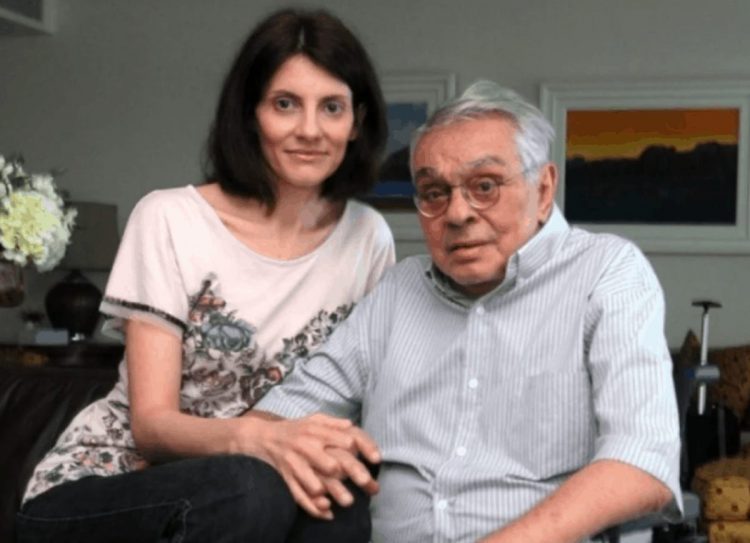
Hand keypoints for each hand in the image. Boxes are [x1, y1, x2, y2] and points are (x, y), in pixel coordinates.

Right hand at [252, 413, 379, 517]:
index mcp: (317, 431)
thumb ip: (333, 423)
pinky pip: (300, 496)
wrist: (261, 437)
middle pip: (335, 463)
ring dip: (334, 493)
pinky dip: (313, 506)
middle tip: (370, 485)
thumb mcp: (314, 419)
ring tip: (349, 501)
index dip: (363, 449)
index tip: (376, 459)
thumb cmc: (294, 429)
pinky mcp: (286, 479)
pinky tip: (327, 512)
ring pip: (317, 483)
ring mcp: (296, 464)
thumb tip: (351, 425)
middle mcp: (307, 447)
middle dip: (354, 474)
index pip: (345, 440)